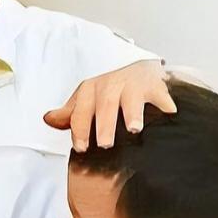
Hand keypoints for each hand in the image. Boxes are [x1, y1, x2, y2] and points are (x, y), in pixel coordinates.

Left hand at [44, 59, 175, 151]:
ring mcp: (134, 84)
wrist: (139, 70)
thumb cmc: (110, 91)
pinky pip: (161, 95)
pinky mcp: (155, 85)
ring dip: (132, 113)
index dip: (79, 129)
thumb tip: (48, 119)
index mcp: (91, 90)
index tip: (81, 147)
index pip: (81, 111)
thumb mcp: (87, 100)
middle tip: (104, 144)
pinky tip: (168, 115)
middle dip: (104, 124)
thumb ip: (70, 113)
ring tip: (134, 128)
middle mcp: (111, 85)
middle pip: (105, 105)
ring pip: (131, 99)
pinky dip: (165, 104)